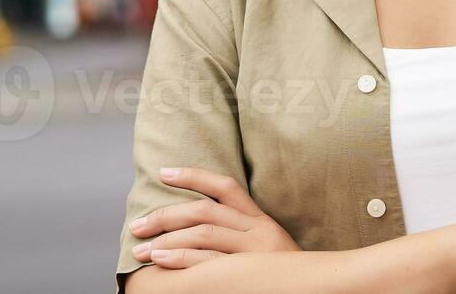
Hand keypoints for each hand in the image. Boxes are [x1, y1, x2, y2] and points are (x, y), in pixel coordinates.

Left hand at [126, 166, 300, 268]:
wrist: (318, 290)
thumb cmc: (285, 277)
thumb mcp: (268, 249)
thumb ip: (241, 236)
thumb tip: (197, 230)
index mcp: (261, 220)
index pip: (224, 186)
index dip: (192, 175)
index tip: (163, 173)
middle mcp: (259, 230)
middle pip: (204, 210)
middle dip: (165, 215)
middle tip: (137, 226)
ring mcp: (256, 250)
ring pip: (203, 231)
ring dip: (166, 239)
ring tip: (141, 250)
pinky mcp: (252, 269)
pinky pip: (210, 260)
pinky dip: (181, 258)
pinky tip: (161, 259)